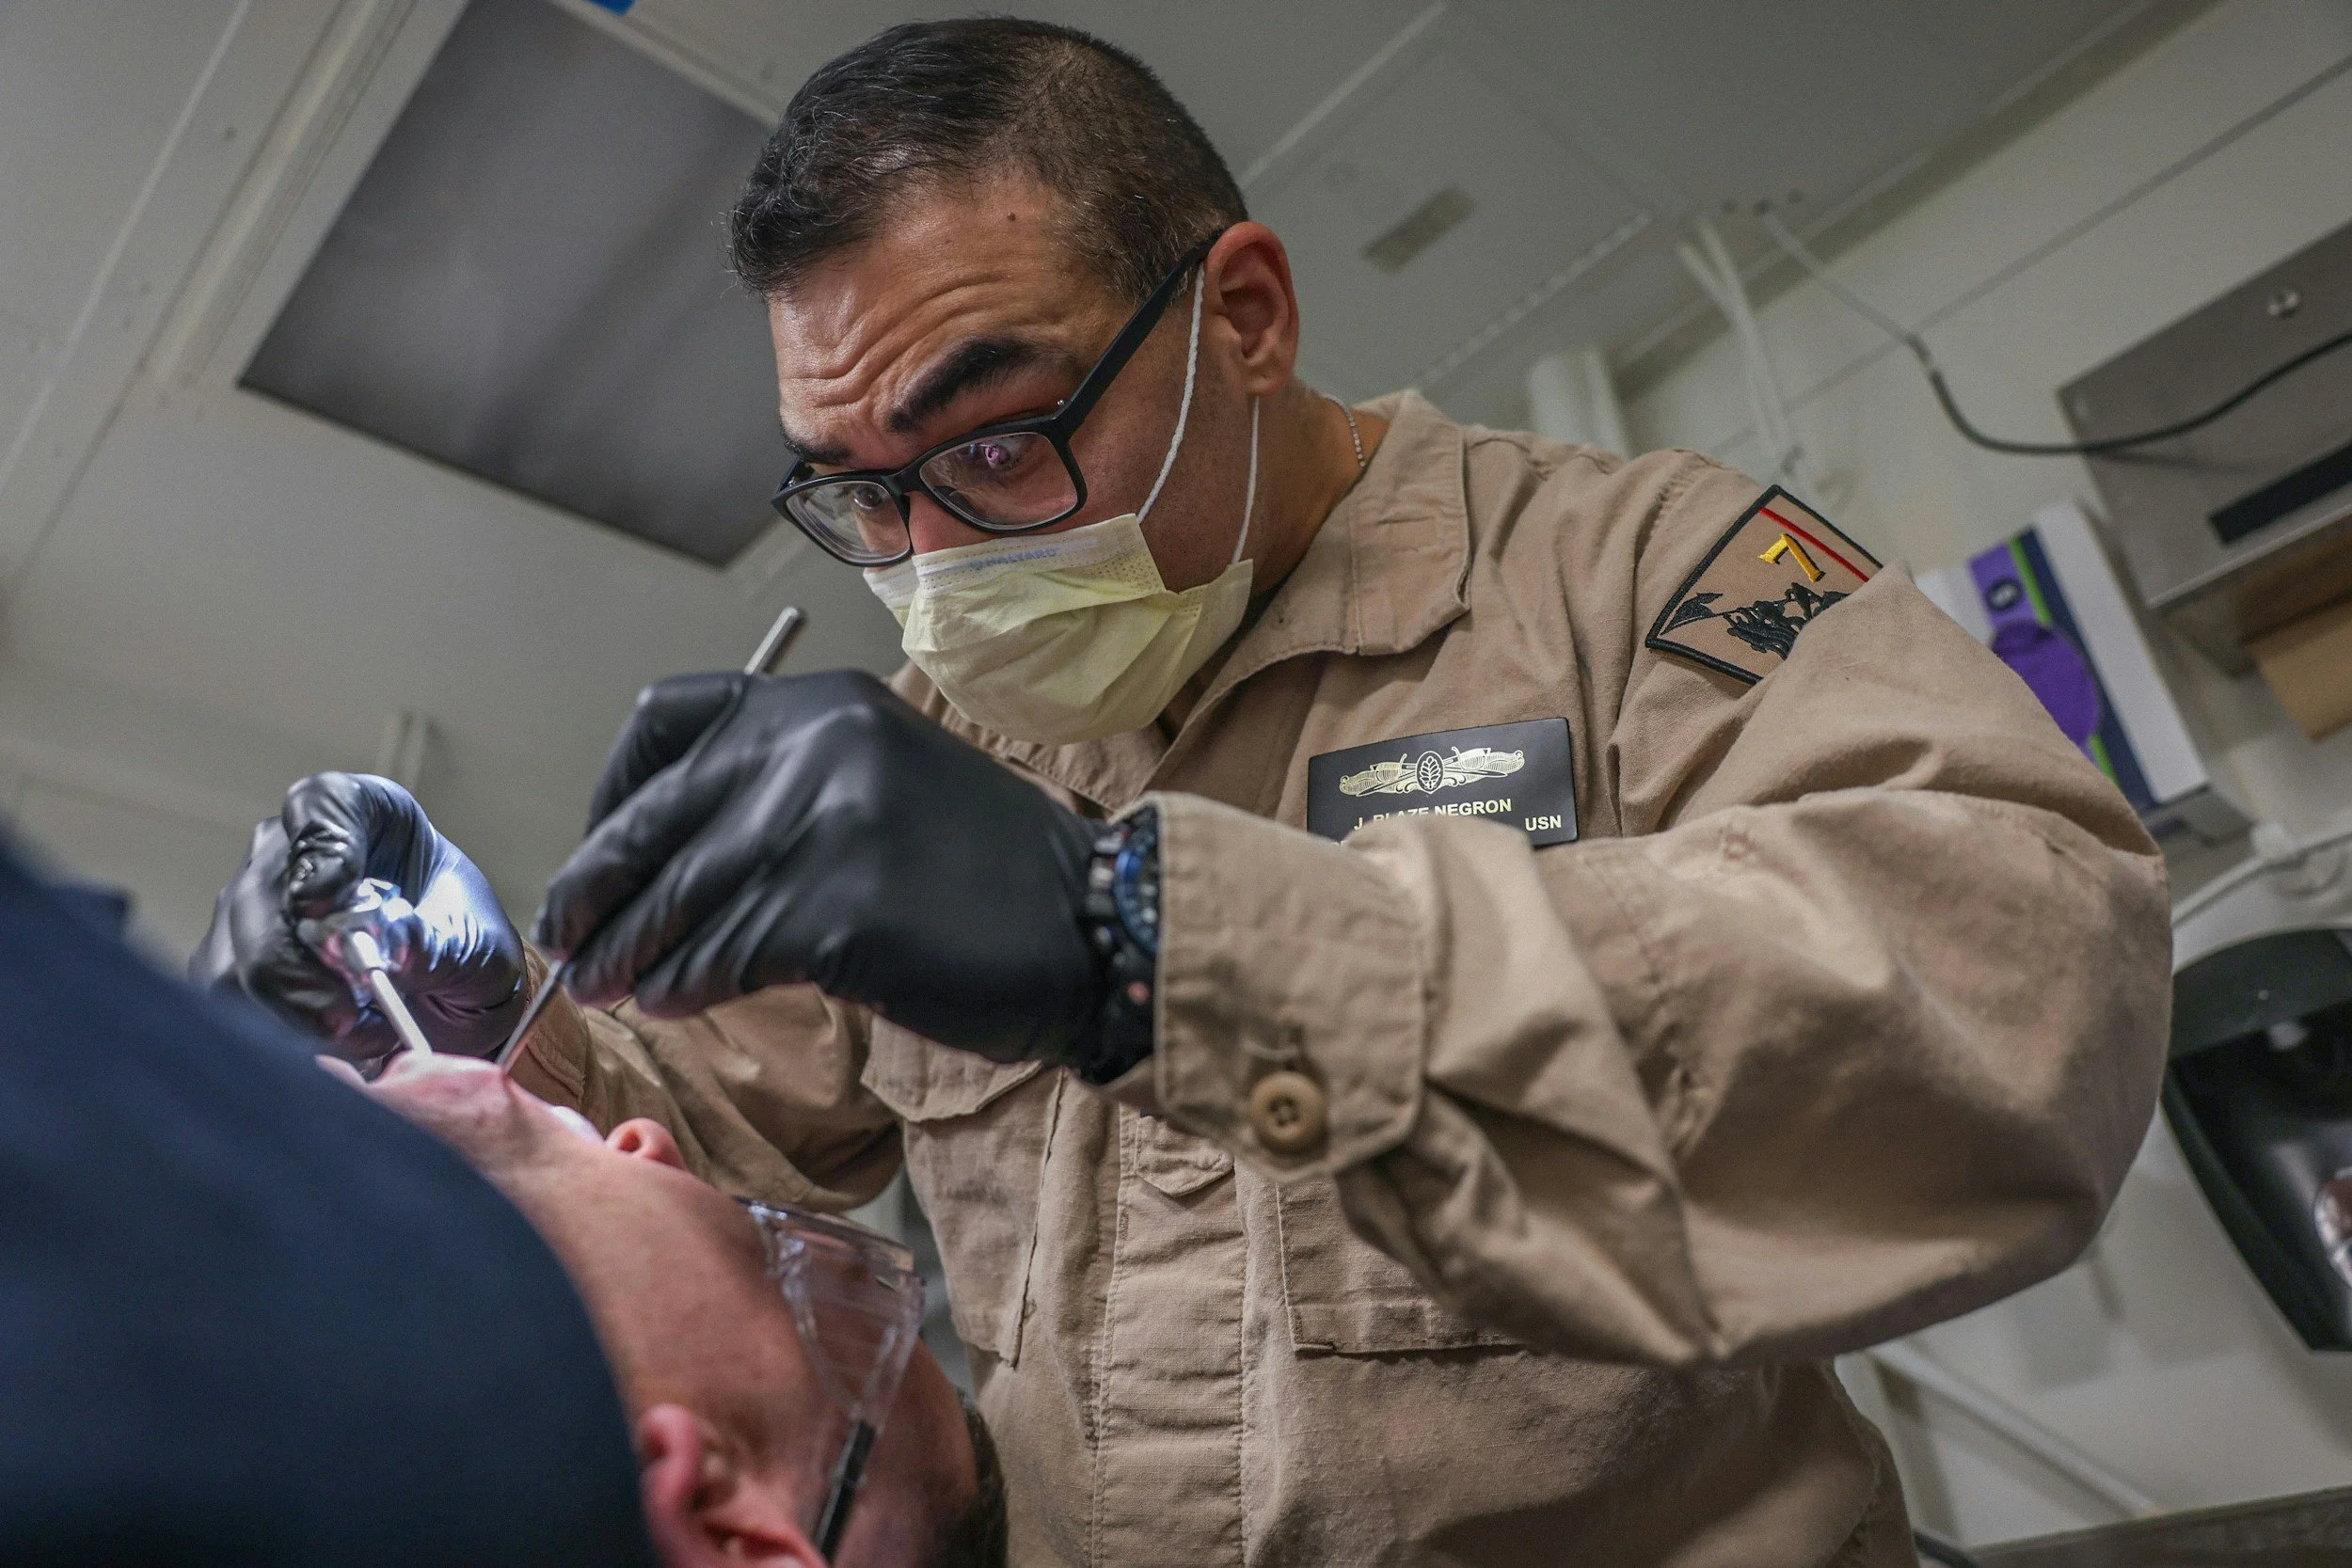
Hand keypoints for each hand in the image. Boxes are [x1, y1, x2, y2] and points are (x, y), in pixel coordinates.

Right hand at [190, 773, 528, 1060]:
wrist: (453, 1000)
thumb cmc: (465, 952)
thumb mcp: (475, 949)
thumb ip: (434, 945)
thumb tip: (387, 945)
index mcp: (364, 814)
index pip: (321, 807)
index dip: (320, 850)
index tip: (327, 901)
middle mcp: (292, 851)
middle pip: (260, 895)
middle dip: (296, 963)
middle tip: (345, 1013)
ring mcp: (253, 907)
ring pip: (234, 959)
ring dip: (290, 1008)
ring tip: (360, 1031)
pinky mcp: (233, 966)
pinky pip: (231, 1002)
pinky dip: (281, 1032)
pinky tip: (335, 1042)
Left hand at [537, 670, 1101, 1063]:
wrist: (1090, 924)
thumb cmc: (983, 874)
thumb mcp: (879, 784)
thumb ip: (777, 794)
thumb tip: (648, 870)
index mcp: (820, 704)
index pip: (667, 720)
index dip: (612, 792)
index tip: (599, 849)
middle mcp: (816, 745)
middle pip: (652, 820)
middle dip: (592, 891)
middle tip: (568, 943)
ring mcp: (827, 824)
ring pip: (676, 898)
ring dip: (628, 954)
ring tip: (607, 989)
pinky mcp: (838, 910)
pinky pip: (722, 956)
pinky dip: (685, 986)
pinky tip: (677, 1003)